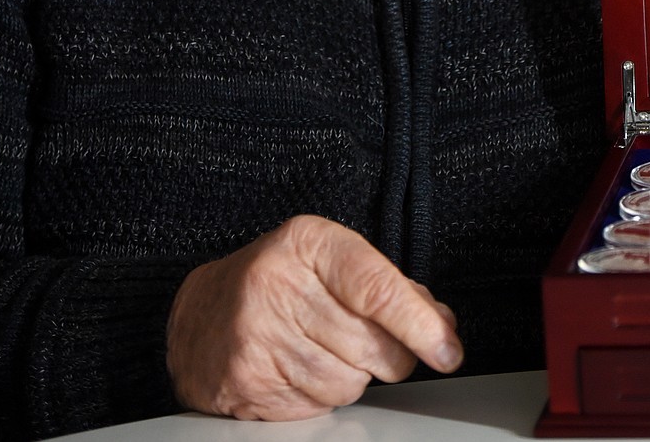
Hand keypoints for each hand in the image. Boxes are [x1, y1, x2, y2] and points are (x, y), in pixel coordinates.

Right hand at [166, 214, 463, 419]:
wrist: (201, 314)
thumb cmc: (278, 278)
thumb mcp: (330, 259)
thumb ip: (388, 286)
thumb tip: (442, 325)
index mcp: (306, 242)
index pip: (376, 287)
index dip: (419, 323)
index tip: (449, 349)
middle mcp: (277, 285)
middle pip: (369, 342)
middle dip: (392, 354)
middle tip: (382, 347)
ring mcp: (258, 337)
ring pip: (348, 381)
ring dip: (355, 376)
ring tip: (330, 349)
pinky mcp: (247, 384)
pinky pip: (317, 406)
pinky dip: (324, 395)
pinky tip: (305, 369)